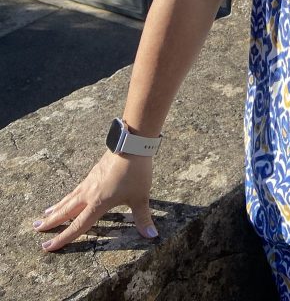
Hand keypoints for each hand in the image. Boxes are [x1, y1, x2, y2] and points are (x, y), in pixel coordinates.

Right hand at [33, 150, 156, 251]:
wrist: (132, 143)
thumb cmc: (136, 171)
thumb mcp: (141, 197)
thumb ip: (143, 217)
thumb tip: (152, 236)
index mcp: (98, 203)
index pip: (78, 226)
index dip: (63, 238)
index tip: (47, 246)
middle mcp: (89, 193)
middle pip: (66, 211)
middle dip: (52, 222)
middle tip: (36, 229)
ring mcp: (90, 181)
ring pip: (69, 198)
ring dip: (56, 208)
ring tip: (44, 215)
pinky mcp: (93, 172)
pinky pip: (76, 189)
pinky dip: (68, 196)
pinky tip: (68, 197)